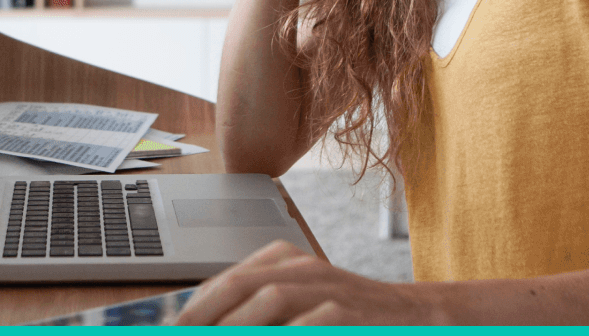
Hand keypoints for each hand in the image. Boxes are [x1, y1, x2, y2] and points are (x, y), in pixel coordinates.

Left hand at [174, 240, 446, 325]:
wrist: (414, 316)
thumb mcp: (300, 305)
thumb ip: (259, 313)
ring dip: (237, 327)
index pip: (227, 280)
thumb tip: (211, 327)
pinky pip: (309, 323)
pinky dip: (285, 335)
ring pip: (269, 299)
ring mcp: (327, 287)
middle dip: (205, 316)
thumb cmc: (347, 317)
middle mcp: (302, 268)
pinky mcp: (347, 312)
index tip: (174, 329)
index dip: (195, 308)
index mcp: (284, 261)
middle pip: (240, 285)